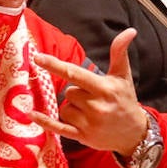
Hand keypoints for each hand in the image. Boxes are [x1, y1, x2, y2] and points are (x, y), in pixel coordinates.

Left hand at [31, 29, 148, 156]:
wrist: (134, 133)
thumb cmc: (125, 100)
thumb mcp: (123, 76)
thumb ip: (119, 53)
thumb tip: (129, 31)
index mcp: (104, 88)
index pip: (74, 73)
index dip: (54, 65)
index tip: (37, 57)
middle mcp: (95, 106)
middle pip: (68, 92)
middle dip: (76, 93)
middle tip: (93, 99)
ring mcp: (88, 123)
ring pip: (64, 108)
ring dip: (72, 108)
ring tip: (90, 113)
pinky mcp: (82, 136)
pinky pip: (58, 127)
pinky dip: (44, 122)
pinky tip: (32, 114)